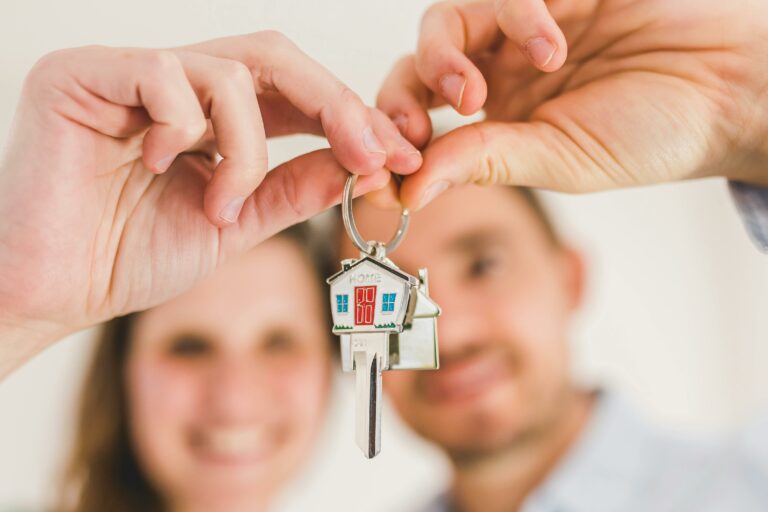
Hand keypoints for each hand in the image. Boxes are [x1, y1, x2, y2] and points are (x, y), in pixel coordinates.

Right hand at [0, 32, 420, 374]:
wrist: (54, 291)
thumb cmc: (130, 257)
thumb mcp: (235, 223)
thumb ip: (291, 189)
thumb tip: (356, 164)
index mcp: (207, 116)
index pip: (291, 92)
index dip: (348, 116)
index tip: (397, 154)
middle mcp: (171, 84)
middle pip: (273, 58)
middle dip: (333, 104)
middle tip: (371, 150)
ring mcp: (128, 73)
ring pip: (228, 70)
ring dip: (246, 146)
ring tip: (220, 205)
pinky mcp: (82, 74)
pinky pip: (164, 75)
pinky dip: (184, 127)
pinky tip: (161, 166)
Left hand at [377, 0, 767, 209]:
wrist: (729, 88)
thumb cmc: (651, 133)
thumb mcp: (558, 160)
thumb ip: (483, 162)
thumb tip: (408, 193)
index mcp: (497, 121)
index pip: (422, 123)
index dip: (391, 142)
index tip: (377, 175)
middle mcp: (501, 71)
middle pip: (416, 66)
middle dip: (402, 95)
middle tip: (414, 126)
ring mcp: (521, 27)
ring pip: (447, 20)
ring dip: (447, 56)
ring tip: (477, 93)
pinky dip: (516, 13)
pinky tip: (551, 45)